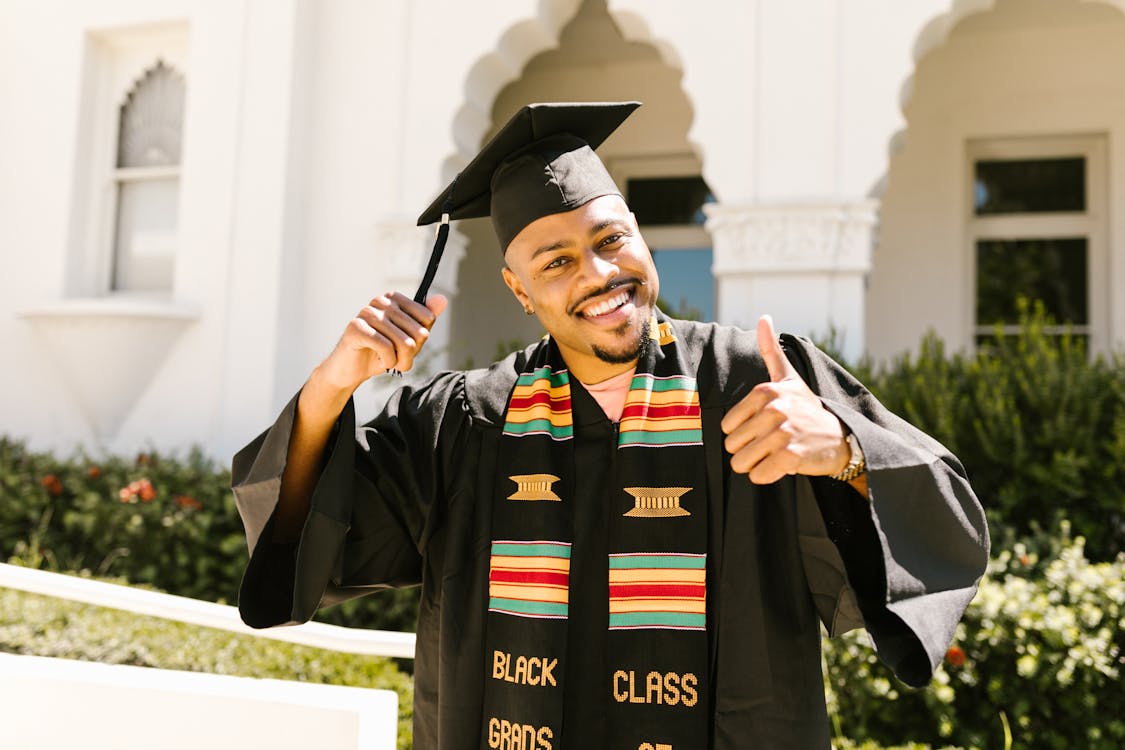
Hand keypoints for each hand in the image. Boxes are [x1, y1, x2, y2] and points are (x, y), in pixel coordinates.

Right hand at [314, 292, 447, 395]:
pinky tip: (379, 362)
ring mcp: (367, 313)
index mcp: (394, 298)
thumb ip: (425, 319)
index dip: (420, 340)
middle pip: (419, 332)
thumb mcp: (408, 338)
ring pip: (405, 343)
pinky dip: (387, 362)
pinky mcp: (356, 328)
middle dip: (411, 354)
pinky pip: (387, 348)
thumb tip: (442, 299)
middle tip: (397, 359)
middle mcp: (381, 301)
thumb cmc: (380, 352)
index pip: (428, 319)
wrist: (350, 370)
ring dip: (399, 361)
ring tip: (388, 362)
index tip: (405, 345)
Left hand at [720, 315, 849, 483]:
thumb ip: (771, 350)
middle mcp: (774, 409)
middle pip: (731, 446)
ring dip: (755, 465)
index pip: (727, 426)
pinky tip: (781, 466)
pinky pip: (758, 475)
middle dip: (747, 451)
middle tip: (770, 444)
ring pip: (741, 463)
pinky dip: (766, 476)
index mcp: (766, 392)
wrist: (841, 438)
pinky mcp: (791, 457)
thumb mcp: (789, 378)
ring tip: (774, 455)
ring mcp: (783, 433)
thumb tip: (764, 317)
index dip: (741, 433)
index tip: (762, 428)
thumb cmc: (807, 408)